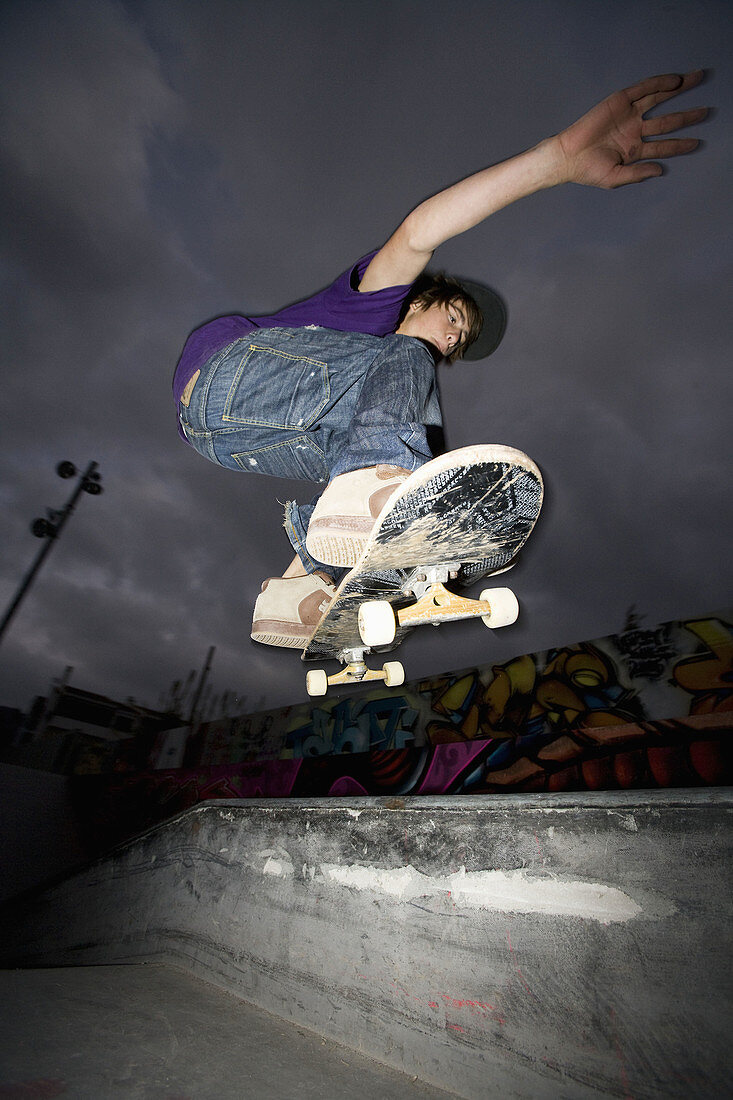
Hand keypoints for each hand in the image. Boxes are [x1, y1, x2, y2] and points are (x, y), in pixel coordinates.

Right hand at [556, 70, 707, 188]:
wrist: (568, 157)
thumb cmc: (588, 171)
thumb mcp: (616, 178)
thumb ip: (638, 173)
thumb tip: (661, 170)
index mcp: (634, 150)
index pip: (663, 146)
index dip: (680, 145)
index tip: (697, 143)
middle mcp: (635, 130)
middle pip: (667, 121)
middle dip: (687, 116)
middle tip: (706, 112)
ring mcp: (628, 115)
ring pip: (659, 98)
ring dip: (679, 89)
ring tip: (697, 79)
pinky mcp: (619, 101)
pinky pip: (643, 89)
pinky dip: (659, 84)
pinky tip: (675, 81)